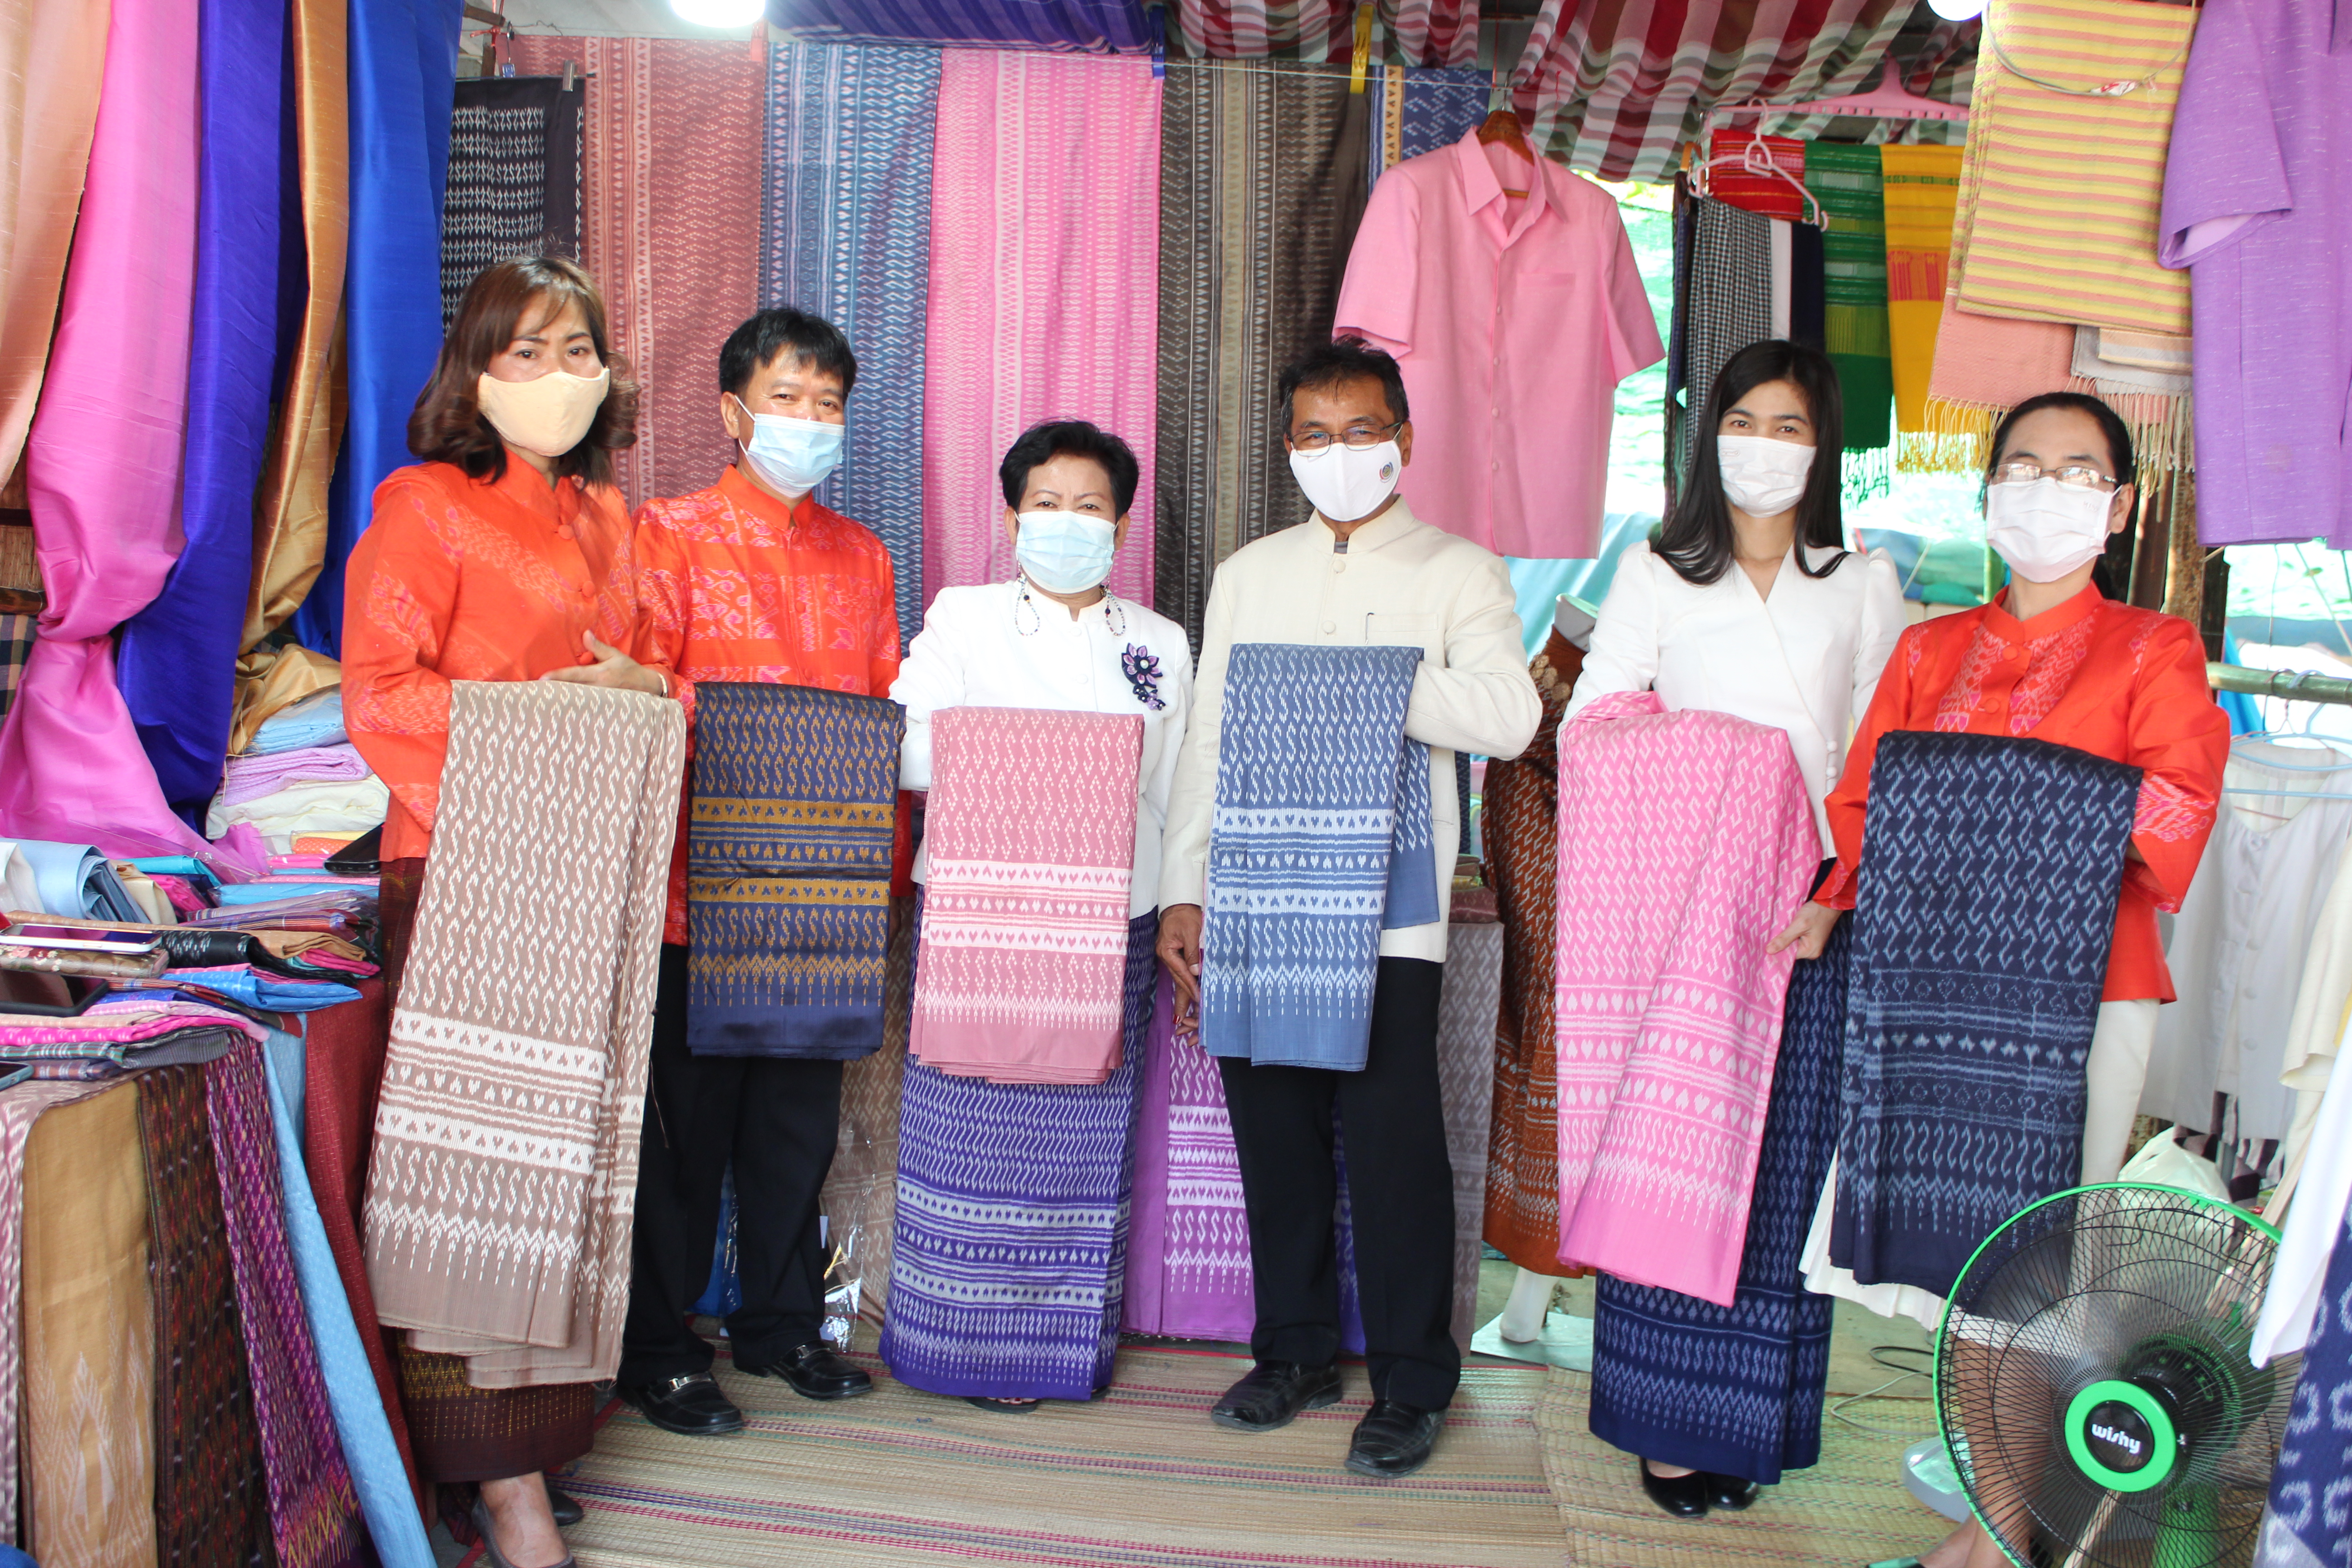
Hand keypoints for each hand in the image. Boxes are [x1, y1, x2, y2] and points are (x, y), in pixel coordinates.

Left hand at [538, 633, 667, 695]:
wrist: (647, 688)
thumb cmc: (629, 670)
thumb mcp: (616, 655)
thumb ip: (598, 647)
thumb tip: (585, 633)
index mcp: (600, 674)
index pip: (574, 675)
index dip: (557, 676)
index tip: (542, 678)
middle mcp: (598, 689)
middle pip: (571, 690)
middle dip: (553, 690)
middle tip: (534, 691)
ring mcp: (599, 700)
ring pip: (575, 699)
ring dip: (560, 698)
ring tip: (543, 699)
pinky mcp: (600, 707)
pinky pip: (583, 705)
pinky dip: (572, 705)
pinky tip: (560, 707)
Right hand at [1156, 904, 1203, 1042]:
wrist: (1178, 901)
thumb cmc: (1185, 913)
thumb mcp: (1192, 931)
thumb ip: (1193, 953)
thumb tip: (1196, 972)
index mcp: (1167, 951)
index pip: (1181, 973)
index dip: (1191, 987)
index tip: (1199, 999)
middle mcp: (1165, 955)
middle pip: (1177, 980)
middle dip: (1183, 998)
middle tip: (1187, 1018)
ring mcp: (1168, 955)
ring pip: (1178, 978)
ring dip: (1182, 994)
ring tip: (1183, 1014)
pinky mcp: (1173, 953)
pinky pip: (1179, 971)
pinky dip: (1184, 983)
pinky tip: (1186, 994)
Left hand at [1766, 900, 1839, 960]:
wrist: (1829, 903)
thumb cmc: (1816, 913)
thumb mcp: (1798, 924)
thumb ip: (1784, 938)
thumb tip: (1769, 951)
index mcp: (1810, 952)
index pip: (1787, 955)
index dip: (1776, 949)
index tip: (1764, 943)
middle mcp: (1811, 951)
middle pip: (1789, 950)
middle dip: (1779, 942)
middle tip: (1768, 934)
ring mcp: (1810, 944)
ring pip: (1791, 943)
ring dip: (1784, 937)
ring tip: (1774, 930)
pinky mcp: (1809, 938)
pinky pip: (1795, 938)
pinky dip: (1789, 933)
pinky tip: (1783, 927)